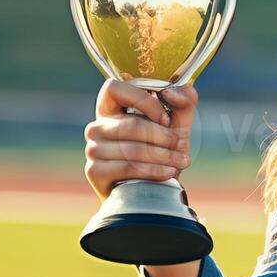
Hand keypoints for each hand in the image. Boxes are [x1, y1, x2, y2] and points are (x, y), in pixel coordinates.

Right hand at [84, 80, 197, 201]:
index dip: (142, 100)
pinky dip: (153, 170)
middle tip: (181, 145)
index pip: (114, 88)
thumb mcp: (177, 125)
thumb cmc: (162, 151)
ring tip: (181, 161)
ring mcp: (93, 149)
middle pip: (131, 125)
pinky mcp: (94, 171)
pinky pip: (127, 167)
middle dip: (163, 137)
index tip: (165, 118)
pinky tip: (169, 173)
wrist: (152, 189)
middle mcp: (97, 126)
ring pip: (132, 148)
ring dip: (163, 156)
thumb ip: (183, 103)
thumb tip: (172, 91)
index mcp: (111, 107)